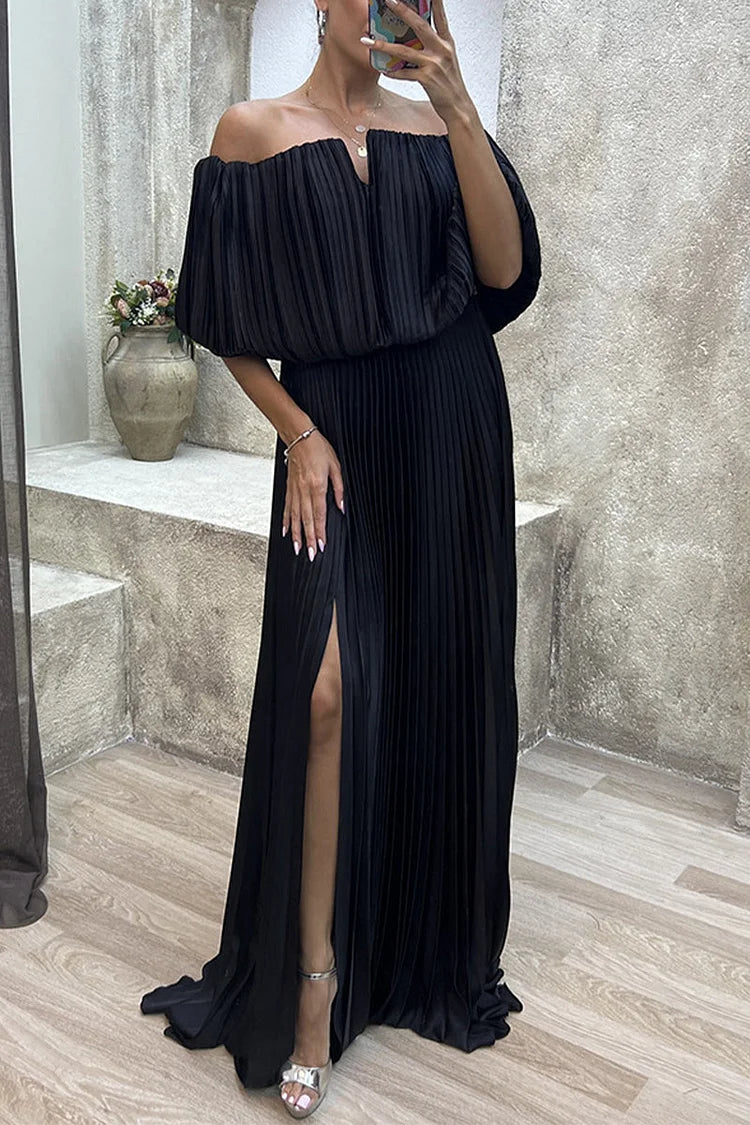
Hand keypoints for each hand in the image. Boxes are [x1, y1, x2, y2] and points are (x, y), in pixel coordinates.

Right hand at [282, 430, 344, 560]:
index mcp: (317, 485)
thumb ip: (339, 488)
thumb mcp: (336, 466)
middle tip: (309, 554)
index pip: (319, 514)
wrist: (299, 436)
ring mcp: (295, 490)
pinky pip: (287, 507)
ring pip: (296, 517)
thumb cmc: (319, 448)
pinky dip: (286, 521)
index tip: (321, 545)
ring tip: (297, 548)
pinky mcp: (289, 487)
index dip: (320, 531)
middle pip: (307, 519)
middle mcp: (304, 490)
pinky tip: (286, 531)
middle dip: (308, 538)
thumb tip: (341, 507)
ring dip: (296, 534)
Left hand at [361, 0, 471, 123]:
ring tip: (369, 41)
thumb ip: (434, 46)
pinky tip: (384, 70)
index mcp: (447, 42)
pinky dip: (393, 72)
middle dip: (402, 11)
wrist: (458, 106)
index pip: (440, 15)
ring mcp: (434, 64)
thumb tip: (416, 38)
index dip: (435, 1)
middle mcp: (441, 50)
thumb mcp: (447, 59)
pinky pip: (404, 73)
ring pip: (405, 50)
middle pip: (419, 25)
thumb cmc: (450, 83)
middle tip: (388, 0)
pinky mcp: (427, 79)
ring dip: (384, 45)